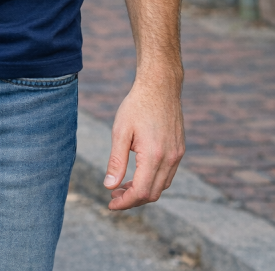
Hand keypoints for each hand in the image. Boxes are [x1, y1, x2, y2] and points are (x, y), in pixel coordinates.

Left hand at [103, 77, 184, 210]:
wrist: (160, 85)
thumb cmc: (137, 105)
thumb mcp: (121, 131)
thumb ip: (116, 161)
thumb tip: (109, 186)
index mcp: (154, 155)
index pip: (141, 192)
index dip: (125, 202)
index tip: (110, 204)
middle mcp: (170, 159)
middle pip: (152, 193)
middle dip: (132, 199)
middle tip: (114, 195)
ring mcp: (177, 155)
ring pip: (162, 186)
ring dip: (143, 191)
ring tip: (123, 186)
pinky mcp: (180, 149)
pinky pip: (168, 174)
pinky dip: (153, 180)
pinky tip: (139, 173)